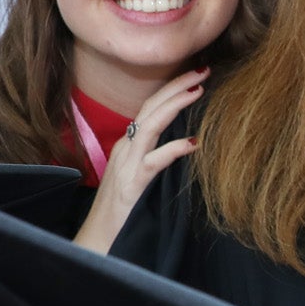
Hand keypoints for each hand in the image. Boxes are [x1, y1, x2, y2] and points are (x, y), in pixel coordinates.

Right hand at [72, 69, 206, 255]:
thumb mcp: (139, 174)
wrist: (100, 237)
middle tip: (203, 68)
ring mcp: (127, 164)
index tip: (196, 74)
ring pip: (150, 125)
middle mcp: (126, 147)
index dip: (171, 88)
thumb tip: (185, 140)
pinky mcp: (132, 184)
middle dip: (176, 85)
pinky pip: (154, 161)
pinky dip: (174, 149)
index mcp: (128, 144)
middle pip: (150, 107)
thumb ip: (155, 154)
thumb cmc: (124, 208)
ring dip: (175, 104)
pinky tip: (194, 143)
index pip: (150, 107)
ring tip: (199, 90)